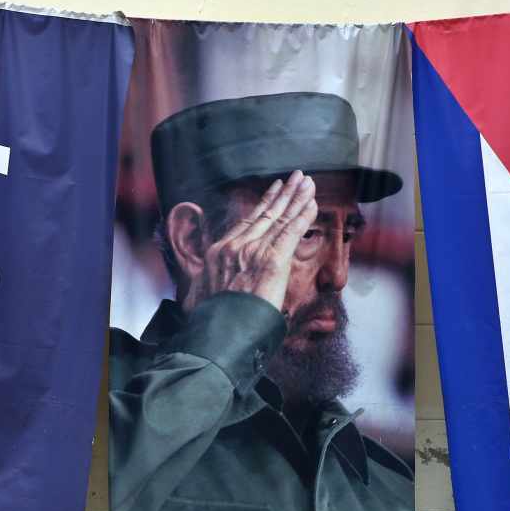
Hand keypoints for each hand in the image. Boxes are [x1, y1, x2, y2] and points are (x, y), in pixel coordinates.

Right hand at [192, 170, 317, 313]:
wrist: (219, 333)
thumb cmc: (210, 322)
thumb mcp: (198, 297)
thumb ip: (203, 287)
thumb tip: (197, 294)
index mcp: (219, 252)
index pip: (247, 222)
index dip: (264, 205)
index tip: (274, 192)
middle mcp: (236, 246)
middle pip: (265, 214)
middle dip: (284, 194)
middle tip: (296, 177)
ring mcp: (254, 251)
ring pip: (280, 219)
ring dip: (297, 199)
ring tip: (308, 182)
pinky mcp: (272, 260)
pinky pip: (291, 232)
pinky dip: (303, 216)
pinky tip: (313, 203)